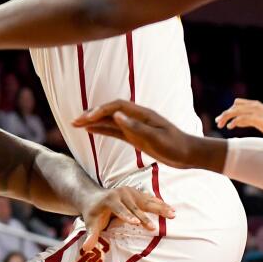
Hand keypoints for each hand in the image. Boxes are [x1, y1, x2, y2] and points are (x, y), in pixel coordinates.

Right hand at [74, 100, 197, 168]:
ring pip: (109, 121)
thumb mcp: (157, 138)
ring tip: (76, 124)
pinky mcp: (134, 136)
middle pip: (109, 112)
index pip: (116, 107)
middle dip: (91, 114)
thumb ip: (136, 127)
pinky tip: (91, 131)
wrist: (188, 154)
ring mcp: (134, 126)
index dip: (100, 110)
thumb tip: (117, 116)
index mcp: (142, 114)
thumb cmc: (176, 146)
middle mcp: (136, 118)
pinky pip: (114, 131)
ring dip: (93, 122)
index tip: (87, 119)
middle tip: (74, 121)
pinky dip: (101, 130)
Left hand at [79, 185, 174, 251]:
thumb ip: (90, 235)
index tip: (136, 223)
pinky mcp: (136, 192)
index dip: (127, 216)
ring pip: (147, 201)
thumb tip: (86, 248)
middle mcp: (121, 193)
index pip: (120, 210)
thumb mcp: (90, 223)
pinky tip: (171, 208)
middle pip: (136, 206)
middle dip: (146, 217)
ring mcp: (130, 192)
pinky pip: (150, 199)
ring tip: (173, 214)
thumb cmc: (93, 213)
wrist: (94, 197)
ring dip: (160, 208)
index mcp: (110, 200)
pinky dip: (160, 204)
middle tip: (155, 227)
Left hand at [215, 99, 262, 140]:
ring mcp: (256, 111)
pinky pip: (241, 118)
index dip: (228, 110)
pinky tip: (230, 127)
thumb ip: (247, 120)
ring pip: (234, 111)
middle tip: (218, 123)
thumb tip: (236, 122)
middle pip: (234, 107)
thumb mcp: (259, 121)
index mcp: (255, 105)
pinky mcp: (257, 118)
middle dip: (224, 114)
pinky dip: (233, 122)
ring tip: (220, 125)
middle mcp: (254, 105)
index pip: (237, 103)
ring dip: (225, 118)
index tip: (221, 119)